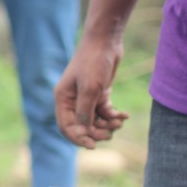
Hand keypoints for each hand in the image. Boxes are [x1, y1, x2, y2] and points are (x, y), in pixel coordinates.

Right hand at [55, 33, 129, 148]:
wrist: (105, 41)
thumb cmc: (93, 62)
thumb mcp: (90, 88)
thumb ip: (85, 111)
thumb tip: (83, 131)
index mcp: (63, 99)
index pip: (66, 126)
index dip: (78, 138)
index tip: (92, 146)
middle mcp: (72, 101)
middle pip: (81, 125)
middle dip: (96, 132)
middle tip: (110, 134)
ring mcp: (86, 97)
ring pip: (94, 120)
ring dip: (107, 124)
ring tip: (119, 122)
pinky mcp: (99, 93)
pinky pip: (105, 111)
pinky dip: (114, 115)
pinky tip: (124, 115)